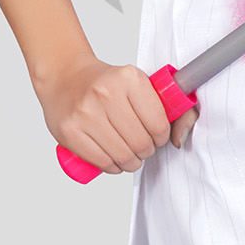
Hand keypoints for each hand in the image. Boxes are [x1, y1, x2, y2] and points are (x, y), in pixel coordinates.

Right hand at [35, 55, 176, 174]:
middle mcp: (106, 94)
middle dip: (146, 151)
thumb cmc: (105, 83)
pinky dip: (112, 167)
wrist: (65, 77)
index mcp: (129, 78)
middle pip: (140, 142)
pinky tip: (114, 160)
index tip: (157, 136)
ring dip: (131, 162)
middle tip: (143, 147)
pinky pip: (100, 161)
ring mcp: (85, 113)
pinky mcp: (69, 131)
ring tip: (129, 155)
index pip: (158, 123)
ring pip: (121, 155)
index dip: (162, 136)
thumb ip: (167, 104)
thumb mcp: (137, 82)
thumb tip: (179, 138)